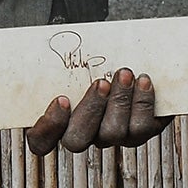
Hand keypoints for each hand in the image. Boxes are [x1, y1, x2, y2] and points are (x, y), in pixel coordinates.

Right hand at [26, 68, 172, 154]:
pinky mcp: (141, 131)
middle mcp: (87, 134)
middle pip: (77, 140)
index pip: (41, 141)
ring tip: (126, 74)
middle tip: (101, 83)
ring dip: (119, 102)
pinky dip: (142, 103)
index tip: (61, 99)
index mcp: (62, 120)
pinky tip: (144, 81)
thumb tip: (54, 46)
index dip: (47, 127)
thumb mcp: (82, 60)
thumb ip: (66, 63)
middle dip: (89, 109)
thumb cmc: (105, 58)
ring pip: (112, 133)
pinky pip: (141, 128)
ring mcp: (114, 136)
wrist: (146, 61)